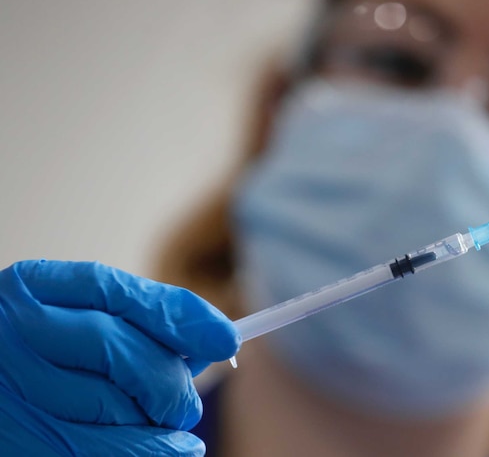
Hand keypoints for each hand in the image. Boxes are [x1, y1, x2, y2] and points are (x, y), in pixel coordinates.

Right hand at [0, 260, 239, 455]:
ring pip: (113, 406)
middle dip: (170, 382)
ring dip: (157, 421)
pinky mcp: (18, 440)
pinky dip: (150, 450)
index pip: (115, 290)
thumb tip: (213, 342)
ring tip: (168, 424)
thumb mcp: (78, 321)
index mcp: (33, 288)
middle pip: (119, 351)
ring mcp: (12, 388)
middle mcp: (15, 333)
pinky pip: (102, 449)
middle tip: (188, 404)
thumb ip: (137, 325)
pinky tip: (173, 448)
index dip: (178, 316)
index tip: (226, 338)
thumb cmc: (46, 357)